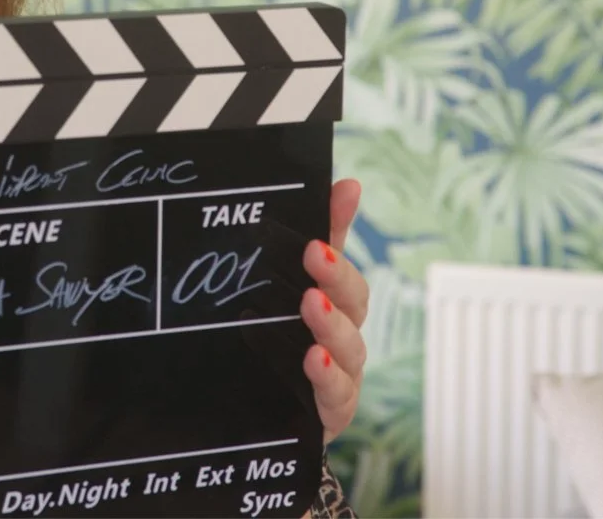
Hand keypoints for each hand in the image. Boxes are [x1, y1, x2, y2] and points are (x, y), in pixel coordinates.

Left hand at [301, 178, 367, 445]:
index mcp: (332, 303)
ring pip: (351, 349)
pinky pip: (338, 397)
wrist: (249, 419)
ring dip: (333, 326)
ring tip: (311, 306)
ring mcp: (337, 376)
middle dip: (336, 279)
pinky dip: (329, 378)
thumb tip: (346, 183)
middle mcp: (340, 338)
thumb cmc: (275, 347)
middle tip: (312, 255)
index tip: (337, 198)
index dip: (341, 229)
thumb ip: (316, 239)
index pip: (342, 262)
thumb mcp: (282, 287)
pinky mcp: (327, 414)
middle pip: (354, 303)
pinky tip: (312, 360)